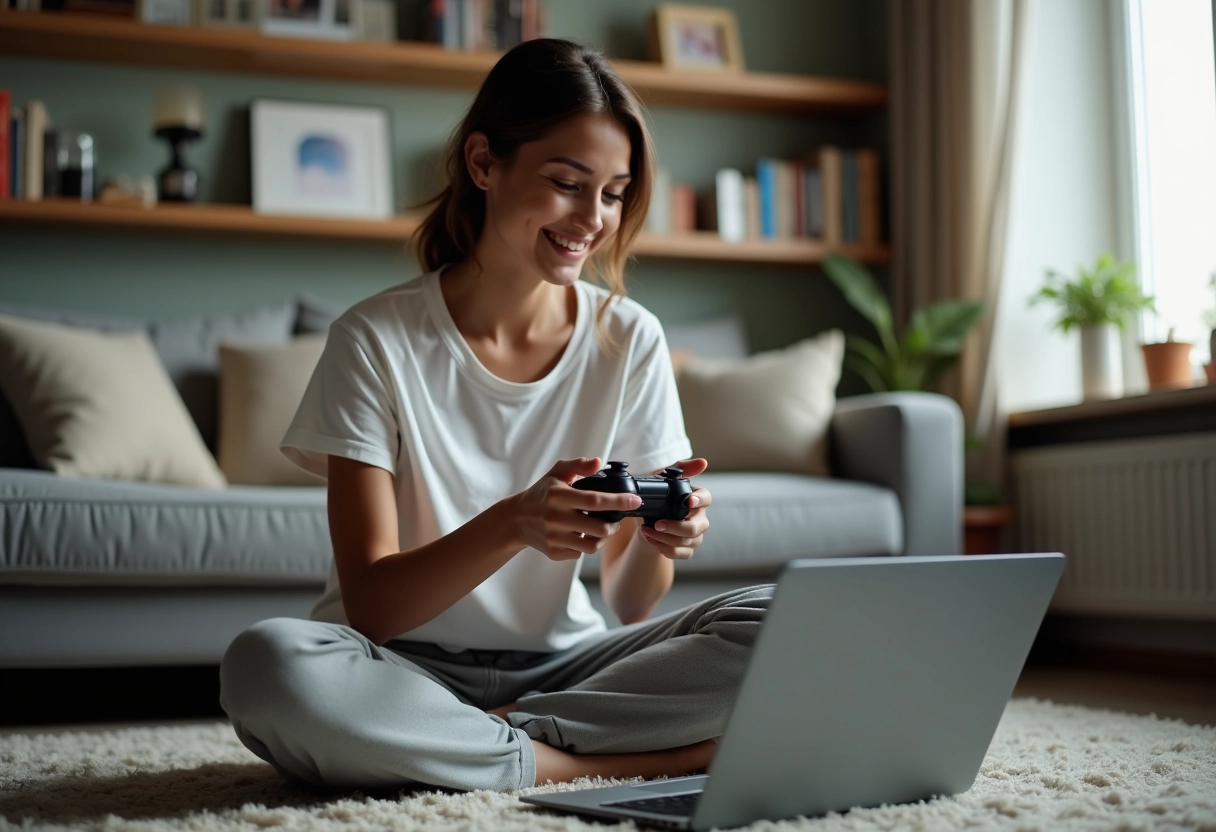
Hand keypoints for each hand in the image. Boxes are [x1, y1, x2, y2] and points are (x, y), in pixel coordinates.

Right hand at [512, 457, 641, 561]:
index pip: (595, 500)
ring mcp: (554, 538)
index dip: (618, 501)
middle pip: (599, 528)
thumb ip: (578, 465)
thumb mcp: (556, 473)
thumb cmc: (541, 493)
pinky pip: (580, 553)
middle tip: (616, 520)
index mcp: (558, 496)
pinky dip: (585, 545)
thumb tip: (598, 462)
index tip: (635, 501)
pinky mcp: (553, 552)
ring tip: (601, 529)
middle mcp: (555, 518)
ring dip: (602, 538)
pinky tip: (581, 535)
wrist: (516, 519)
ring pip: (592, 545)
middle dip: (614, 525)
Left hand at [638, 458, 710, 559]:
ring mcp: (695, 536)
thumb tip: (703, 463)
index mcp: (696, 500)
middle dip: (676, 527)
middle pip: (696, 527)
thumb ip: (681, 468)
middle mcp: (700, 518)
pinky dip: (662, 547)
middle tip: (658, 523)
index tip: (689, 501)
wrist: (645, 521)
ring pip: (687, 542)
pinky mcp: (687, 550)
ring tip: (646, 530)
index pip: (706, 498)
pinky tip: (649, 538)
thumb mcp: (663, 479)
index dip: (700, 500)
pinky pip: (679, 553)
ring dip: (664, 538)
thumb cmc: (658, 497)